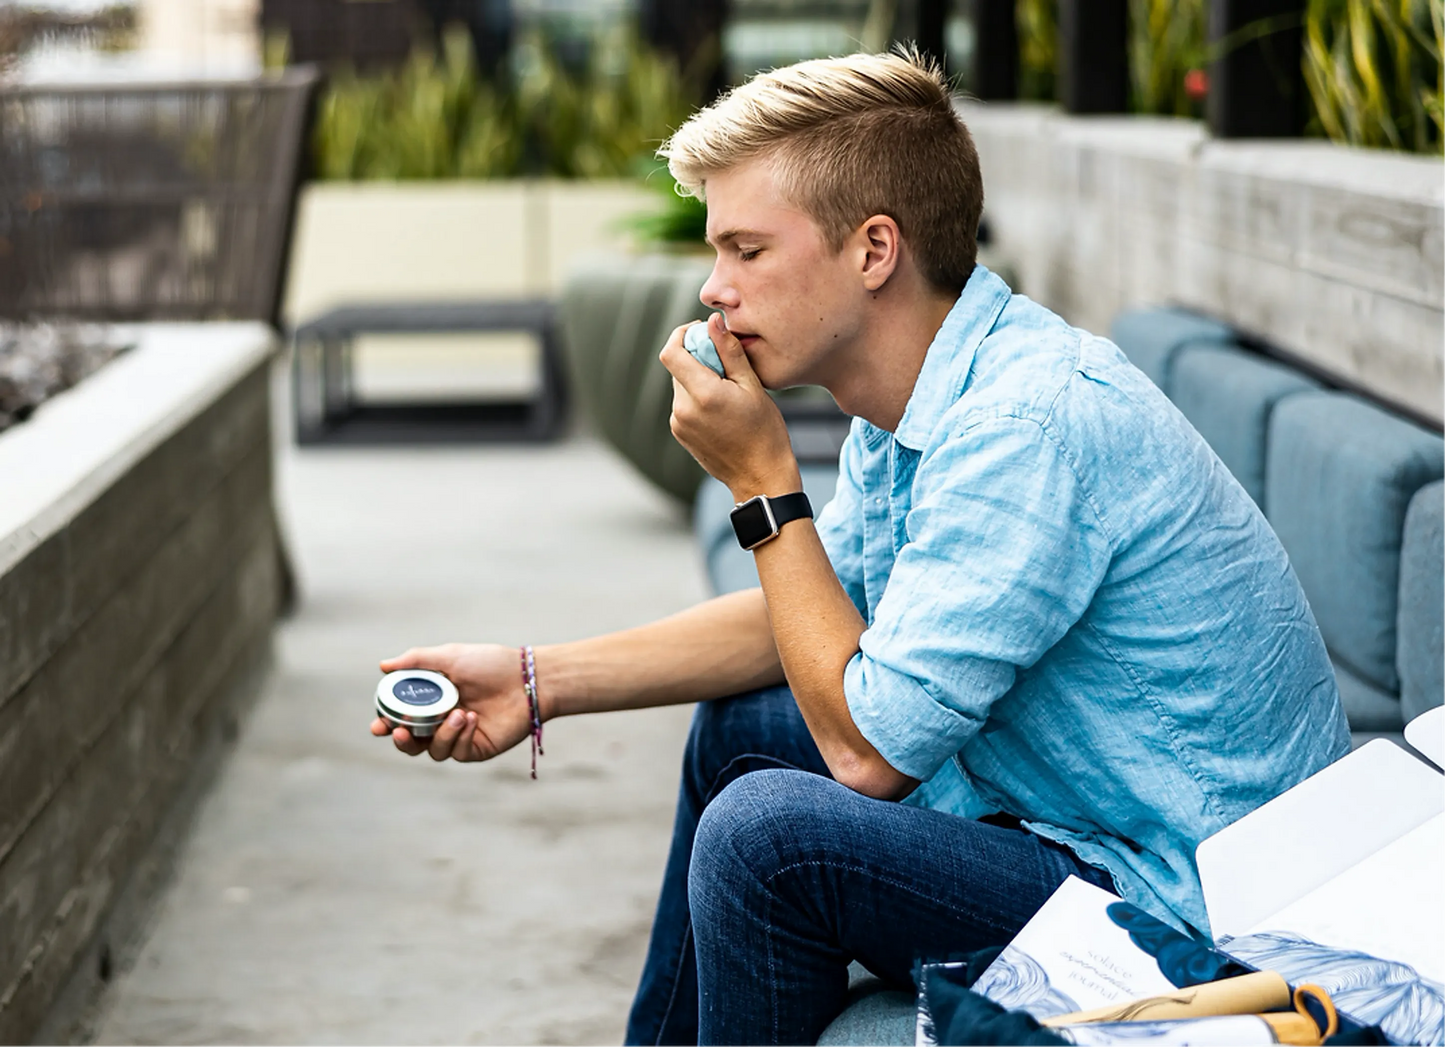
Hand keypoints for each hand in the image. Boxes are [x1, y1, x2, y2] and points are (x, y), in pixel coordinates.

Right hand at [369, 643, 533, 762]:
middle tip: (400, 731)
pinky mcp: (477, 749)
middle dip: (402, 741)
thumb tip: (383, 665)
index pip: (403, 717)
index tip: (378, 725)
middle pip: (412, 742)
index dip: (387, 723)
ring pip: (433, 750)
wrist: (527, 679)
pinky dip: (461, 737)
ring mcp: (460, 736)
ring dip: (441, 734)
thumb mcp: (451, 656)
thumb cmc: (491, 664)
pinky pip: (458, 753)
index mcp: (434, 699)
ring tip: (459, 714)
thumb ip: (417, 661)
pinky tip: (473, 719)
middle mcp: (443, 720)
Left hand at [660, 313, 800, 499]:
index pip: (671, 352)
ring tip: (729, 390)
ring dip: (698, 378)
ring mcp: (679, 424)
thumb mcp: (753, 387)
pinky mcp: (680, 433)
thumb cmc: (765, 432)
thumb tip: (713, 322)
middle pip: (677, 367)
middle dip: (697, 357)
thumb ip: (729, 352)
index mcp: (702, 395)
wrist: (760, 477)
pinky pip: (683, 403)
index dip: (682, 335)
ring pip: (681, 385)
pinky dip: (698, 396)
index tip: (702, 332)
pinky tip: (722, 408)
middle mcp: (683, 410)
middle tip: (726, 363)